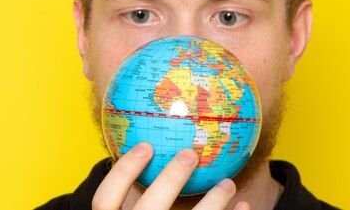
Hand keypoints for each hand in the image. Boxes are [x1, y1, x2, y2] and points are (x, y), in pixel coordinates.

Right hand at [91, 142, 249, 209]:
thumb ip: (132, 208)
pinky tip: (245, 207)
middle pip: (149, 208)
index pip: (105, 200)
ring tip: (228, 183)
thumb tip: (150, 154)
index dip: (123, 171)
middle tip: (191, 153)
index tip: (146, 146)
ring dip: (213, 201)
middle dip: (170, 178)